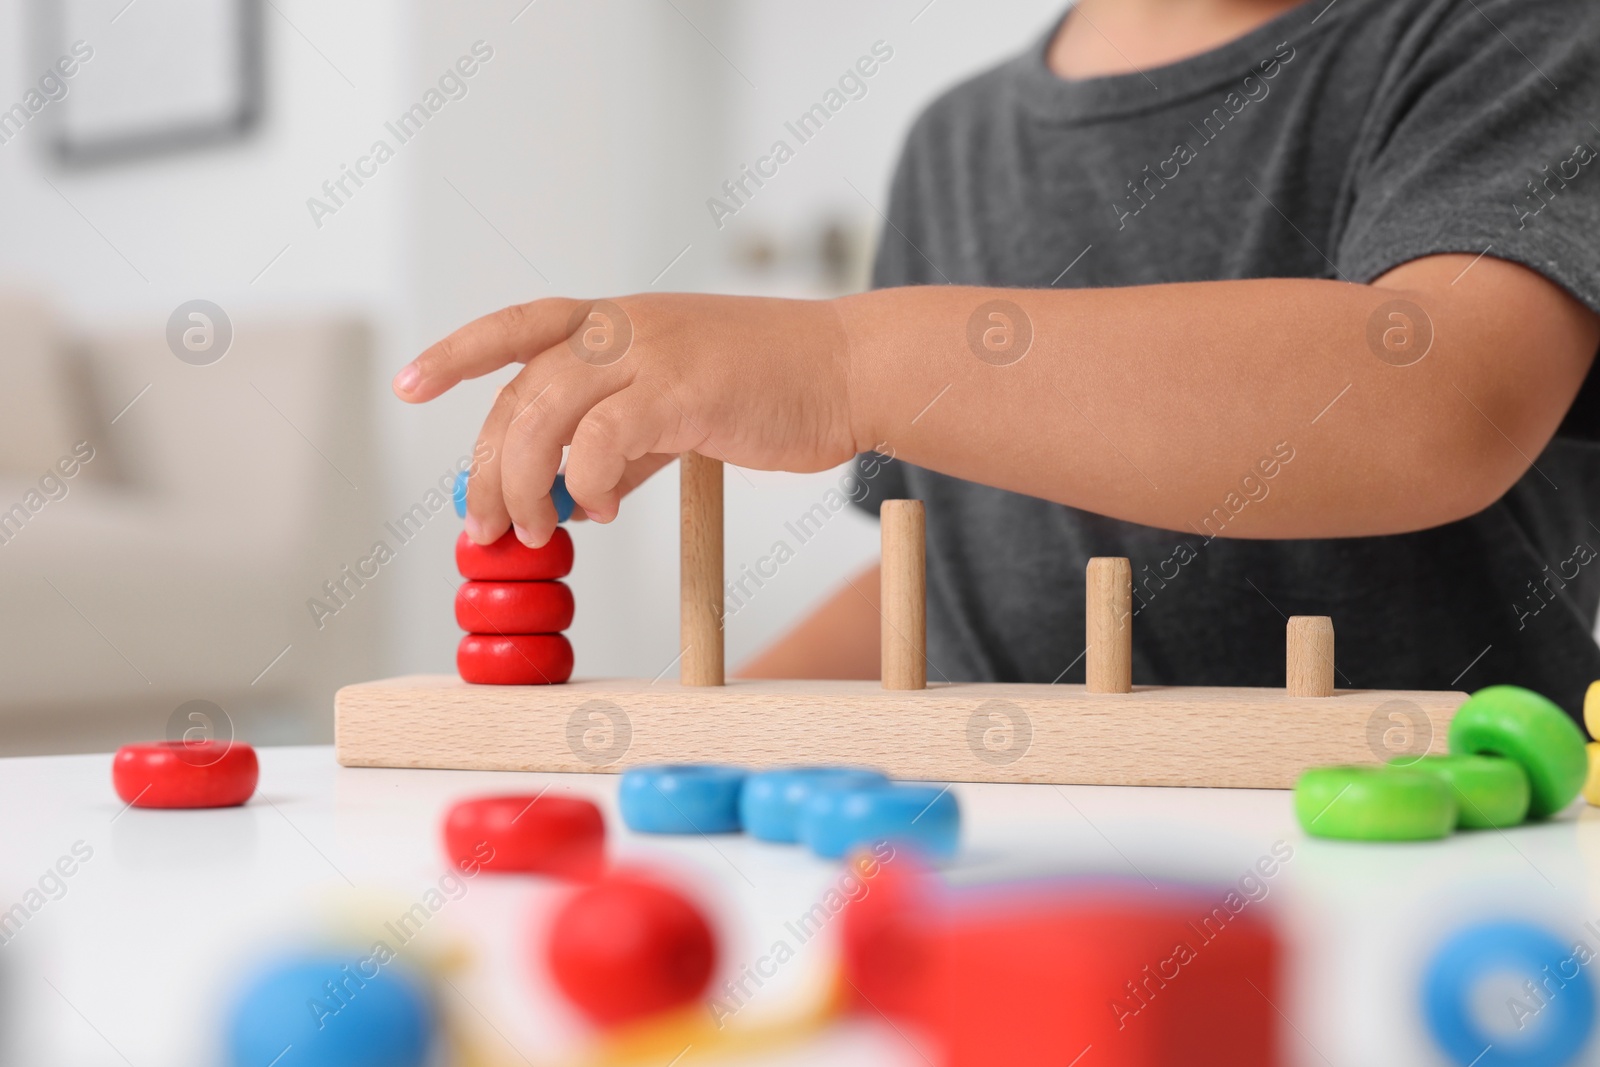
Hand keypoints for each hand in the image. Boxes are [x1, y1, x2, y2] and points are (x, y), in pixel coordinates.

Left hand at [393, 293, 856, 546]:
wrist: (849, 369)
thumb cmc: (773, 388)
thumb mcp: (682, 403)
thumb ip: (626, 441)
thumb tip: (577, 492)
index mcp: (616, 320)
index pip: (515, 329)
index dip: (456, 355)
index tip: (410, 385)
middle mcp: (622, 326)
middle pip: (517, 393)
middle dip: (488, 468)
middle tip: (486, 526)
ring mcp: (651, 353)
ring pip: (544, 415)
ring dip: (526, 484)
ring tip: (537, 529)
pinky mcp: (683, 390)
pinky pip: (604, 442)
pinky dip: (592, 485)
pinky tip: (608, 511)